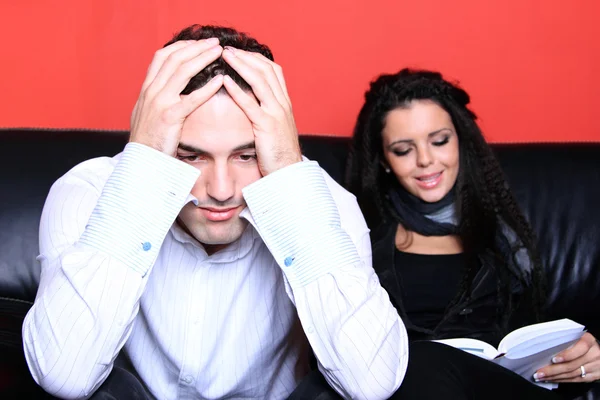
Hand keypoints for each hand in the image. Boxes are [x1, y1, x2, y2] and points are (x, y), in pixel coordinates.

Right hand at [129, 38, 224, 154]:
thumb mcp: (147, 113)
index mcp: (147, 89)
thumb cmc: (148, 140)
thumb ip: (157, 98)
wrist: (141, 161)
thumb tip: (167, 89)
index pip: (162, 57)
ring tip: (219, 52)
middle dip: (196, 47)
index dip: (180, 46)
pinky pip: (191, 99)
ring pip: (182, 71)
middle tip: (214, 42)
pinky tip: (220, 80)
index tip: (197, 42)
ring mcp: (160, 103)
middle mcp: (151, 91)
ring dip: (203, 58)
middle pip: (174, 59)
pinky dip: (207, 87)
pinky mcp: (170, 117)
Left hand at [221, 47, 301, 175]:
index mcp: (284, 103)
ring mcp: (276, 114)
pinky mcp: (267, 126)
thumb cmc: (279, 153)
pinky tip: (225, 81)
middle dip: (246, 56)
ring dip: (241, 65)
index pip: (273, 70)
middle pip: (266, 70)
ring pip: (260, 81)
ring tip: (225, 56)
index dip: (256, 58)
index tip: (239, 52)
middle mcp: (282, 104)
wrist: (289, 172)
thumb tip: (254, 103)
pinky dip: (238, 90)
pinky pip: (251, 104)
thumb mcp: (276, 128)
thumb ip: (267, 112)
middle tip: (227, 48)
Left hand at [534, 332, 599, 382]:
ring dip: (555, 377)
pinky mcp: (594, 376)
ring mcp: (595, 366)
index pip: (580, 348)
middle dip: (553, 370)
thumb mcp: (577, 336)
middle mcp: (594, 354)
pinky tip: (552, 379)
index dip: (567, 355)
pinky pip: (576, 380)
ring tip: (542, 377)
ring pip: (572, 374)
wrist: (599, 351)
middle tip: (539, 372)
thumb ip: (566, 340)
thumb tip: (545, 346)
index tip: (553, 359)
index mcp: (589, 341)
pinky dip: (562, 380)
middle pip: (572, 365)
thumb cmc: (582, 340)